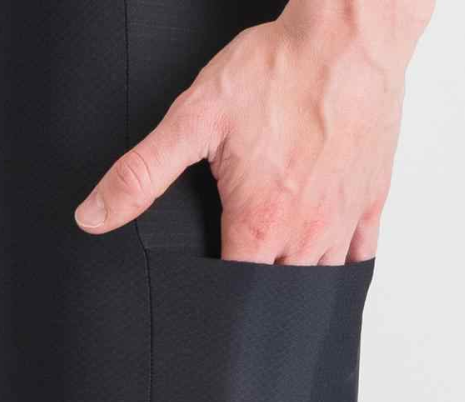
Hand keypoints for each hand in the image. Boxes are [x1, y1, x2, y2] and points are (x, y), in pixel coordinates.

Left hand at [74, 6, 429, 264]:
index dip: (217, 301)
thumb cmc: (278, 73)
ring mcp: (342, 221)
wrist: (347, 37)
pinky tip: (327, 262)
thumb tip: (94, 217)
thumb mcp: (194, 120)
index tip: (207, 294)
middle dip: (257, 299)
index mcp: (261, 223)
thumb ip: (140, 175)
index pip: (237, 296)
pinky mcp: (371, 201)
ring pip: (321, 282)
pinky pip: (362, 256)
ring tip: (278, 275)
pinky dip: (344, 266)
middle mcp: (306, 233)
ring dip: (297, 286)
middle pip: (279, 296)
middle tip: (243, 285)